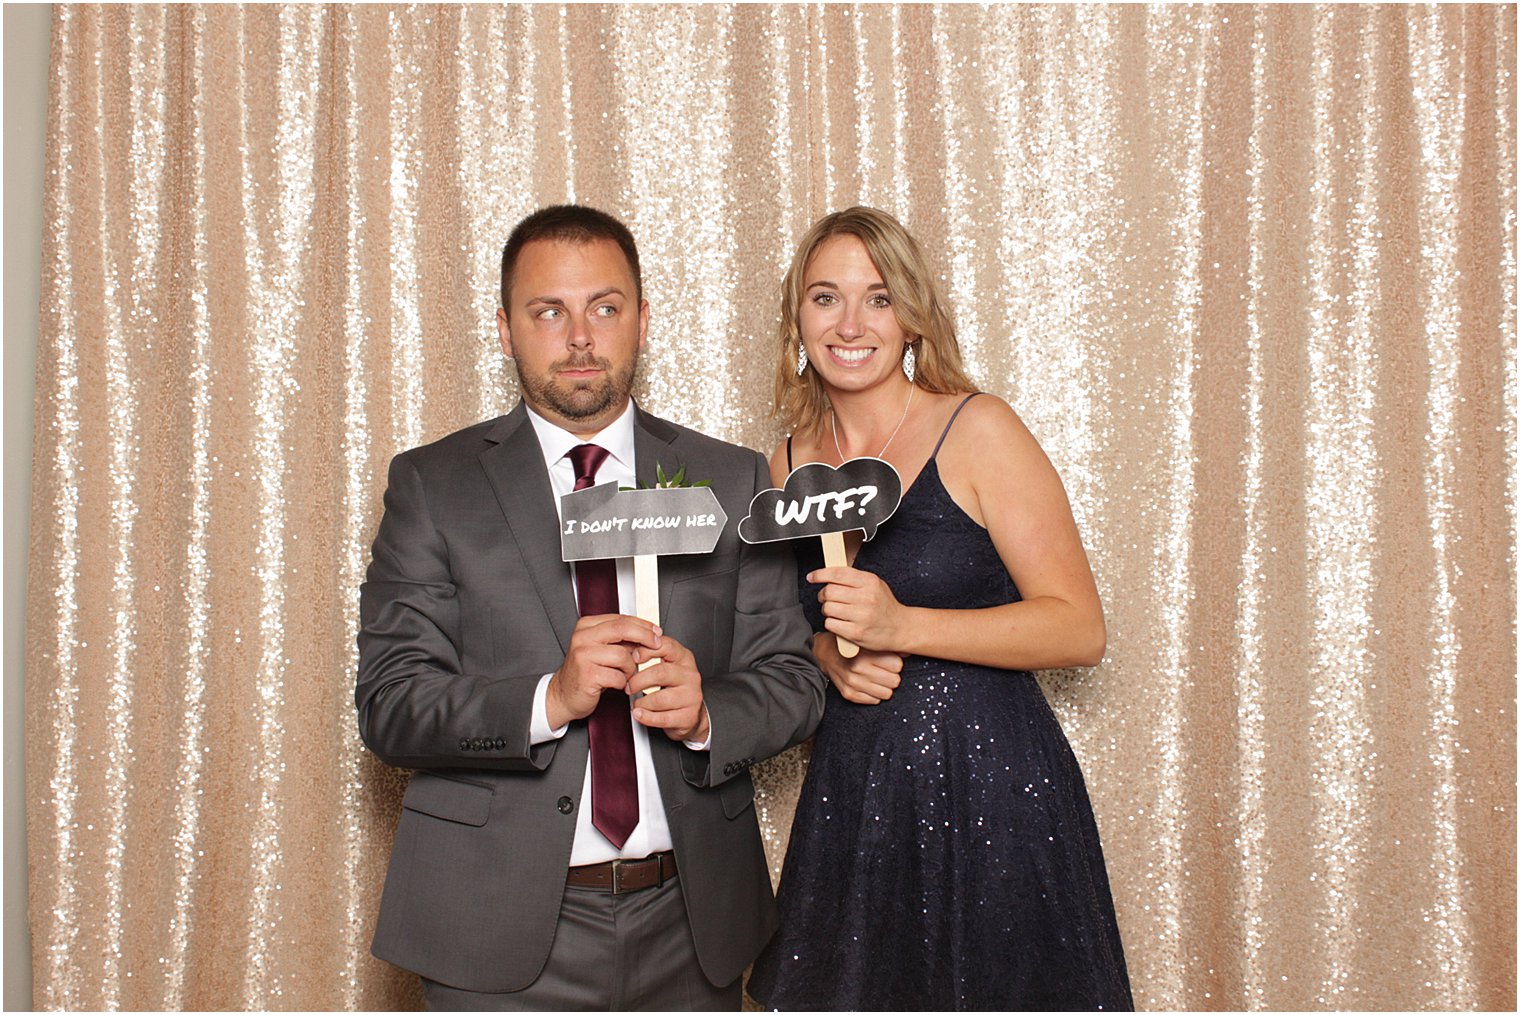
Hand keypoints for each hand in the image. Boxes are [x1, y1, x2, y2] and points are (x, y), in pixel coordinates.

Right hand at [547, 615, 661, 727]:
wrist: (563, 695)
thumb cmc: (585, 672)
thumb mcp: (600, 648)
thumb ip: (619, 639)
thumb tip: (648, 633)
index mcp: (586, 626)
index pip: (620, 619)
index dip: (642, 624)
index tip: (656, 632)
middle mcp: (582, 637)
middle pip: (622, 629)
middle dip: (645, 636)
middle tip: (656, 644)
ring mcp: (583, 655)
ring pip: (623, 655)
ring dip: (631, 668)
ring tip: (625, 674)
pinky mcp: (587, 675)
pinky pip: (617, 676)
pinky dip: (622, 681)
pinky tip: (616, 683)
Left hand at [628, 634, 707, 741]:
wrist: (691, 712)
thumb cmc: (674, 686)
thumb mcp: (667, 665)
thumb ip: (651, 655)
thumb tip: (628, 648)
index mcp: (684, 658)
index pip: (666, 646)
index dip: (646, 650)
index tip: (632, 658)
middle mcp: (690, 675)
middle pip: (660, 673)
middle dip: (638, 680)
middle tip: (628, 686)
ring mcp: (691, 696)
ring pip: (660, 699)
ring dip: (642, 702)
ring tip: (635, 704)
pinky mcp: (688, 716)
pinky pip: (663, 718)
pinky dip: (646, 717)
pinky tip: (639, 714)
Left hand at [808, 566, 909, 652]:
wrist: (901, 628)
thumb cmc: (885, 606)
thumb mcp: (875, 585)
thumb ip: (854, 579)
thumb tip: (828, 575)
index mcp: (870, 582)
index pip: (838, 573)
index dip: (820, 574)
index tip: (812, 577)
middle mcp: (866, 597)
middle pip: (829, 591)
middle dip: (824, 595)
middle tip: (828, 598)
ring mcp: (861, 616)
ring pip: (827, 608)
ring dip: (827, 610)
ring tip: (837, 612)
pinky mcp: (856, 632)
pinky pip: (830, 624)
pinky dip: (831, 623)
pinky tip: (840, 622)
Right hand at [812, 630, 903, 704]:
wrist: (824, 653)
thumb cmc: (849, 645)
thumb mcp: (868, 640)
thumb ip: (888, 646)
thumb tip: (907, 652)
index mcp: (865, 654)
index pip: (897, 665)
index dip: (895, 663)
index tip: (889, 660)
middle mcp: (858, 669)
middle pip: (895, 681)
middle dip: (892, 675)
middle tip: (884, 670)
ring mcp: (853, 683)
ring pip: (887, 693)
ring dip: (884, 686)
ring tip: (878, 678)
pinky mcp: (849, 694)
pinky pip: (875, 700)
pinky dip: (874, 694)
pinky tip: (869, 684)